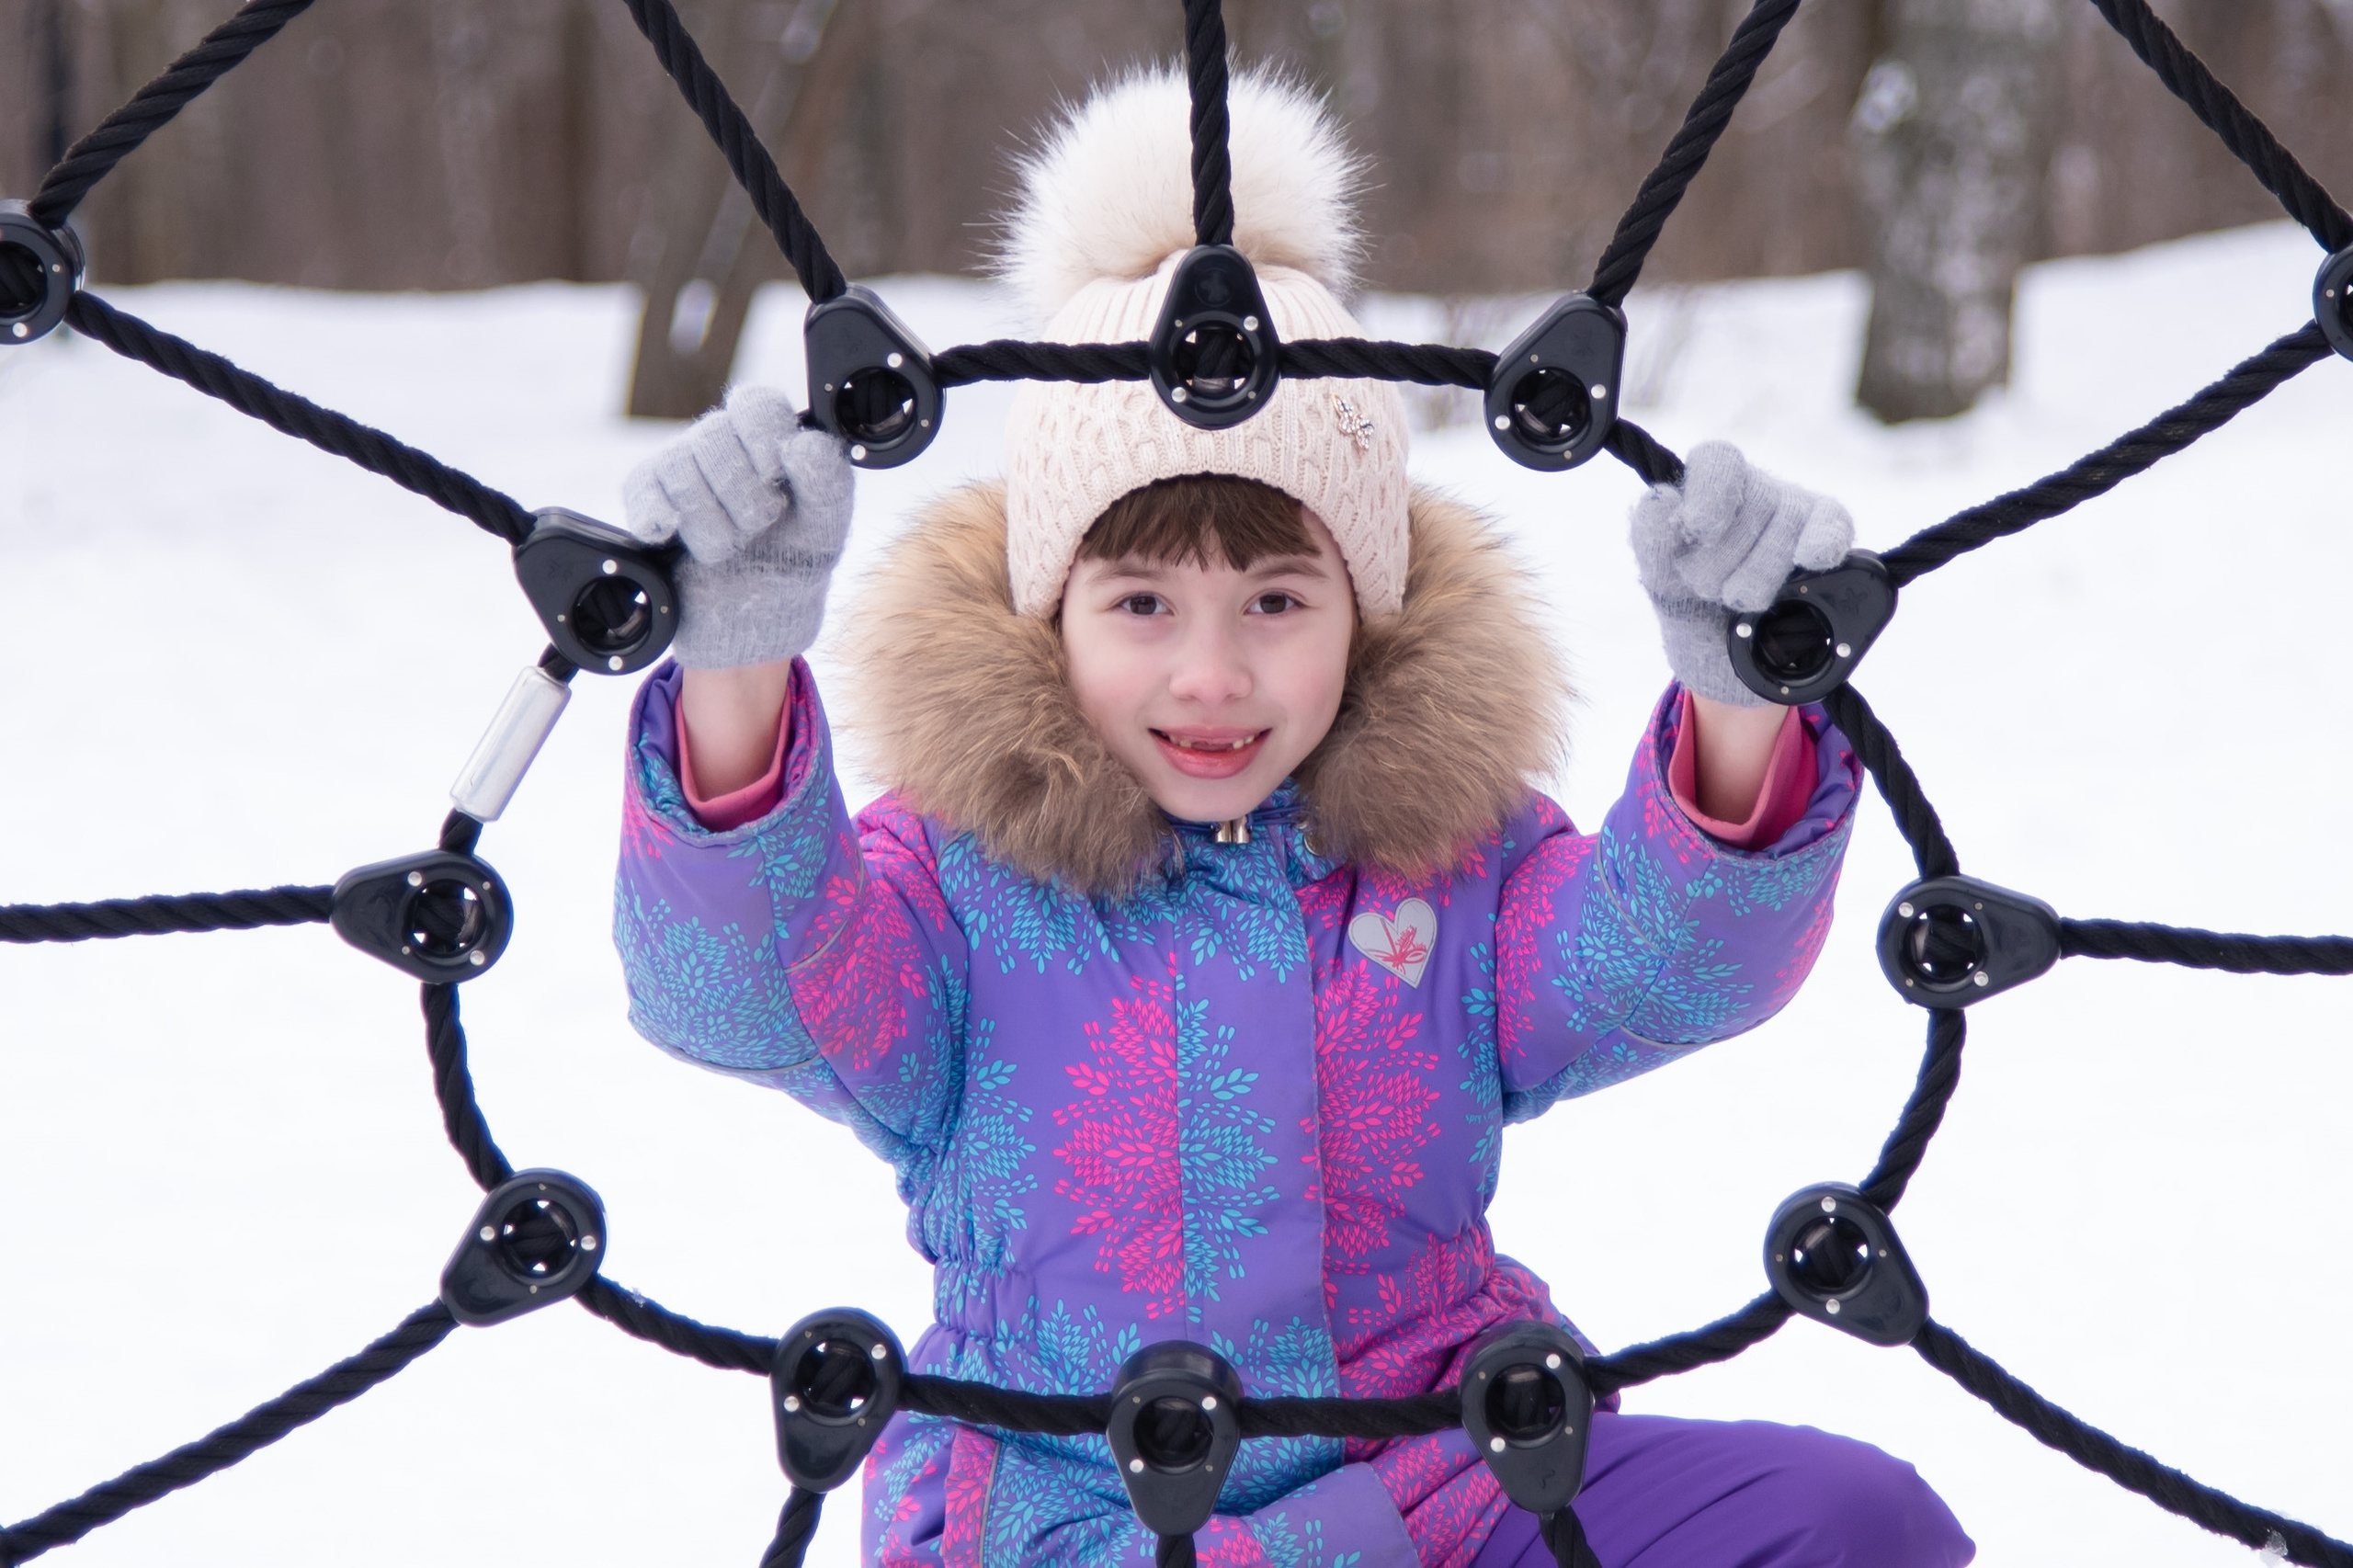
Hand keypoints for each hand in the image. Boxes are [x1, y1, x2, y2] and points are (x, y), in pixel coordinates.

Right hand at [621, 384, 854, 669]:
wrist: (754, 614)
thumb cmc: (794, 556)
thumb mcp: (827, 523)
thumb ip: (827, 479)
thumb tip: (801, 444)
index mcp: (768, 435)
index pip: (757, 404)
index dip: (764, 438)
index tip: (775, 478)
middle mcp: (721, 440)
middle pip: (714, 436)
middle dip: (743, 496)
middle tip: (759, 526)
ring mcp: (680, 464)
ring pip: (678, 467)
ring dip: (710, 523)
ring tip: (729, 546)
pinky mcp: (646, 495)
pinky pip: (641, 489)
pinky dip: (657, 516)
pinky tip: (673, 535)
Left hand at [1629, 440, 1852, 706]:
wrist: (1729, 665)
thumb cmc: (1693, 613)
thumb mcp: (1661, 582)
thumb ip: (1650, 538)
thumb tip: (1661, 495)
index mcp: (1706, 491)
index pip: (1716, 460)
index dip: (1710, 492)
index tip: (1698, 530)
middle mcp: (1753, 491)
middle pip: (1750, 501)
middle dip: (1723, 561)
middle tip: (1711, 592)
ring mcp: (1794, 510)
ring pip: (1785, 526)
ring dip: (1757, 577)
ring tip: (1740, 603)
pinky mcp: (1829, 535)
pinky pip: (1833, 526)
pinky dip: (1822, 543)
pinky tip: (1811, 560)